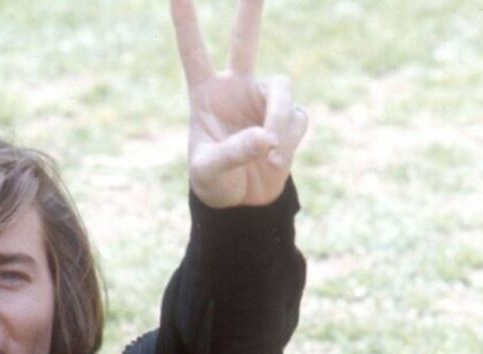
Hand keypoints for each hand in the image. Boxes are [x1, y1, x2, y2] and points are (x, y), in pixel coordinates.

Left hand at [171, 0, 307, 207]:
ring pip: (282, 93)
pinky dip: (288, 142)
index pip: (194, 52)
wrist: (241, 204)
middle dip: (250, 10)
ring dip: (279, 123)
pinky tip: (275, 162)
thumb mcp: (209, 172)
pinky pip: (296, 120)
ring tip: (270, 156)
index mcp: (205, 93)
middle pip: (245, 40)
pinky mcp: (288, 118)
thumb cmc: (214, 183)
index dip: (186, 22)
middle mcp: (236, 88)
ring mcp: (263, 100)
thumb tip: (267, 136)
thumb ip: (232, 152)